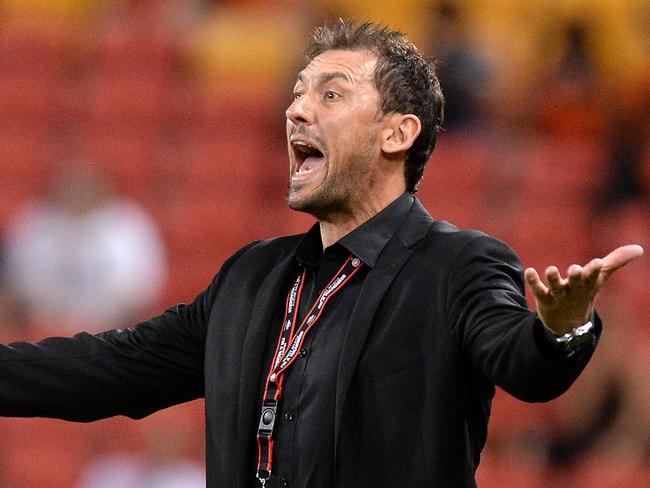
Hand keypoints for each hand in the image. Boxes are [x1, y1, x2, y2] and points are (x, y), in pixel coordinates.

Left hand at [524, 245, 643, 333]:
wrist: (568, 322)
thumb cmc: (584, 292)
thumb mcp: (599, 277)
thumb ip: (616, 261)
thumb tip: (639, 248)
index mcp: (588, 284)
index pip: (593, 276)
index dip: (594, 270)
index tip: (597, 262)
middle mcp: (574, 290)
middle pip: (576, 283)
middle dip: (576, 276)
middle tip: (575, 268)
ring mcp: (559, 296)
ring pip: (556, 287)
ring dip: (553, 279)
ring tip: (551, 269)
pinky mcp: (544, 299)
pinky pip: (538, 290)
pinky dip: (533, 281)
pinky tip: (529, 271)